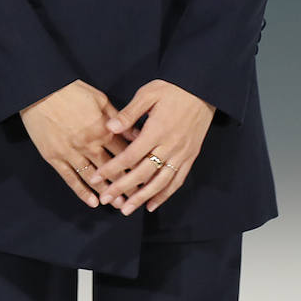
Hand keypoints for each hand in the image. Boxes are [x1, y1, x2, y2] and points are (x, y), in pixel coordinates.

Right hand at [20, 80, 132, 208]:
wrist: (37, 90)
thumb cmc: (70, 90)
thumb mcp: (99, 99)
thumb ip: (118, 118)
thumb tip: (137, 134)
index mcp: (103, 130)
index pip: (126, 154)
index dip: (137, 168)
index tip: (146, 179)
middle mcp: (89, 145)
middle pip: (113, 170)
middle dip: (126, 186)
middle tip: (136, 199)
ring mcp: (70, 153)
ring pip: (94, 178)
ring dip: (107, 193)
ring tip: (118, 204)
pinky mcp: (54, 157)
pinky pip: (70, 178)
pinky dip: (82, 192)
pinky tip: (92, 202)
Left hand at [88, 80, 214, 215]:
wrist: (202, 90)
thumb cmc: (171, 89)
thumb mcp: (147, 94)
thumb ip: (129, 114)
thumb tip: (109, 128)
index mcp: (156, 130)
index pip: (130, 155)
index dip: (113, 168)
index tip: (98, 177)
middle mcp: (170, 146)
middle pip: (144, 173)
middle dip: (124, 188)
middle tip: (107, 200)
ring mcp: (182, 154)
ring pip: (161, 182)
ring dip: (143, 198)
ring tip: (127, 210)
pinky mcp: (190, 157)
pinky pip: (177, 180)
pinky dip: (165, 195)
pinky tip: (153, 205)